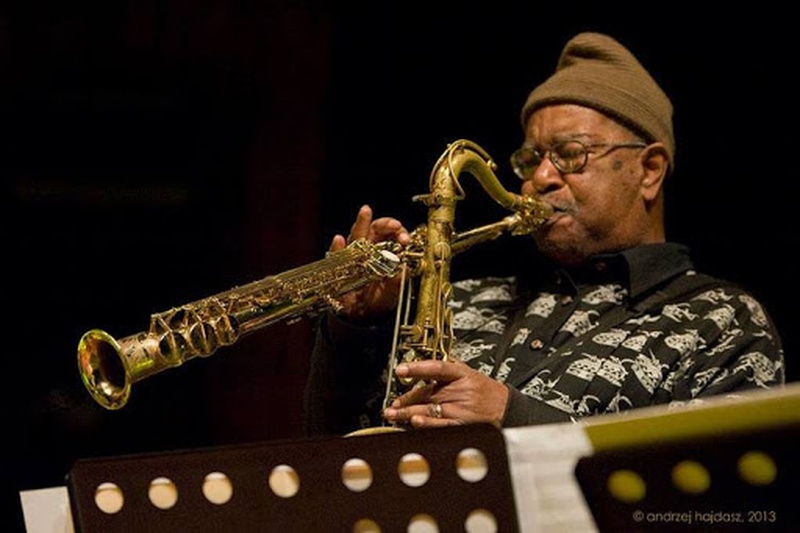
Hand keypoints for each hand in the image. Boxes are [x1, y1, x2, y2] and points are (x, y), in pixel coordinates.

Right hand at [331, 204, 410, 322]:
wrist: (360, 315)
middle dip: (386, 224)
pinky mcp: (338, 264)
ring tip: (365, 211)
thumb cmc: (378, 300)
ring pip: (357, 235)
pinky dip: (337, 247)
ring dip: (361, 223)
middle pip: (376, 229)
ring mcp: (353, 255)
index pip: (392, 234)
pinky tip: (339, 240)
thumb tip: (404, 270)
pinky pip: (336, 254)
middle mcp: (369, 249)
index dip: (399, 232)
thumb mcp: (391, 293)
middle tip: (394, 225)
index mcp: (385, 253)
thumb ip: (397, 282)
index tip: (405, 239)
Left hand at [382, 358, 508, 427]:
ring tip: (394, 414)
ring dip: (408, 413)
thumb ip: (451, 367)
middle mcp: (460, 390)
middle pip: (427, 392)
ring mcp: (461, 408)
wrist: (508, 410)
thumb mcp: (471, 373)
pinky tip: (416, 422)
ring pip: (429, 409)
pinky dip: (427, 424)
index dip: (417, 368)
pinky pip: (441, 424)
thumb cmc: (489, 392)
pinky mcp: (463, 423)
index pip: (436, 368)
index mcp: (462, 374)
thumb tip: (432, 359)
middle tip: (392, 404)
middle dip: (406, 399)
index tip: (401, 369)